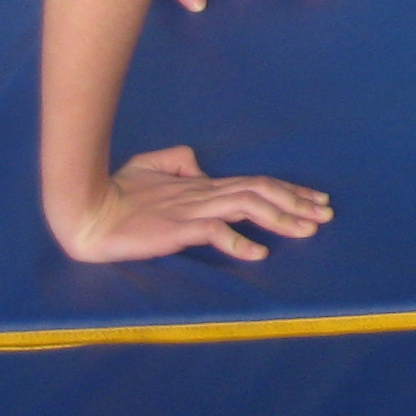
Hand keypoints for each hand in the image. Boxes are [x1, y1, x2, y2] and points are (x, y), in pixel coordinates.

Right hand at [58, 145, 334, 263]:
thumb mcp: (152, 169)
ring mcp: (192, 211)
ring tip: (308, 230)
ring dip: (281, 219)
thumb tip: (198, 165)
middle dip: (299, 203)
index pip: (257, 183)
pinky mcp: (176, 229)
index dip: (290, 191)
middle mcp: (205, 194)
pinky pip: (213, 233)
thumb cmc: (117, 192)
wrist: (87, 212)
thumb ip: (179, 163)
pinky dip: (238, 242)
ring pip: (248, 208)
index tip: (317, 201)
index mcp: (203, 184)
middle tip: (328, 215)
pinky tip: (259, 252)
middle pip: (263, 192)